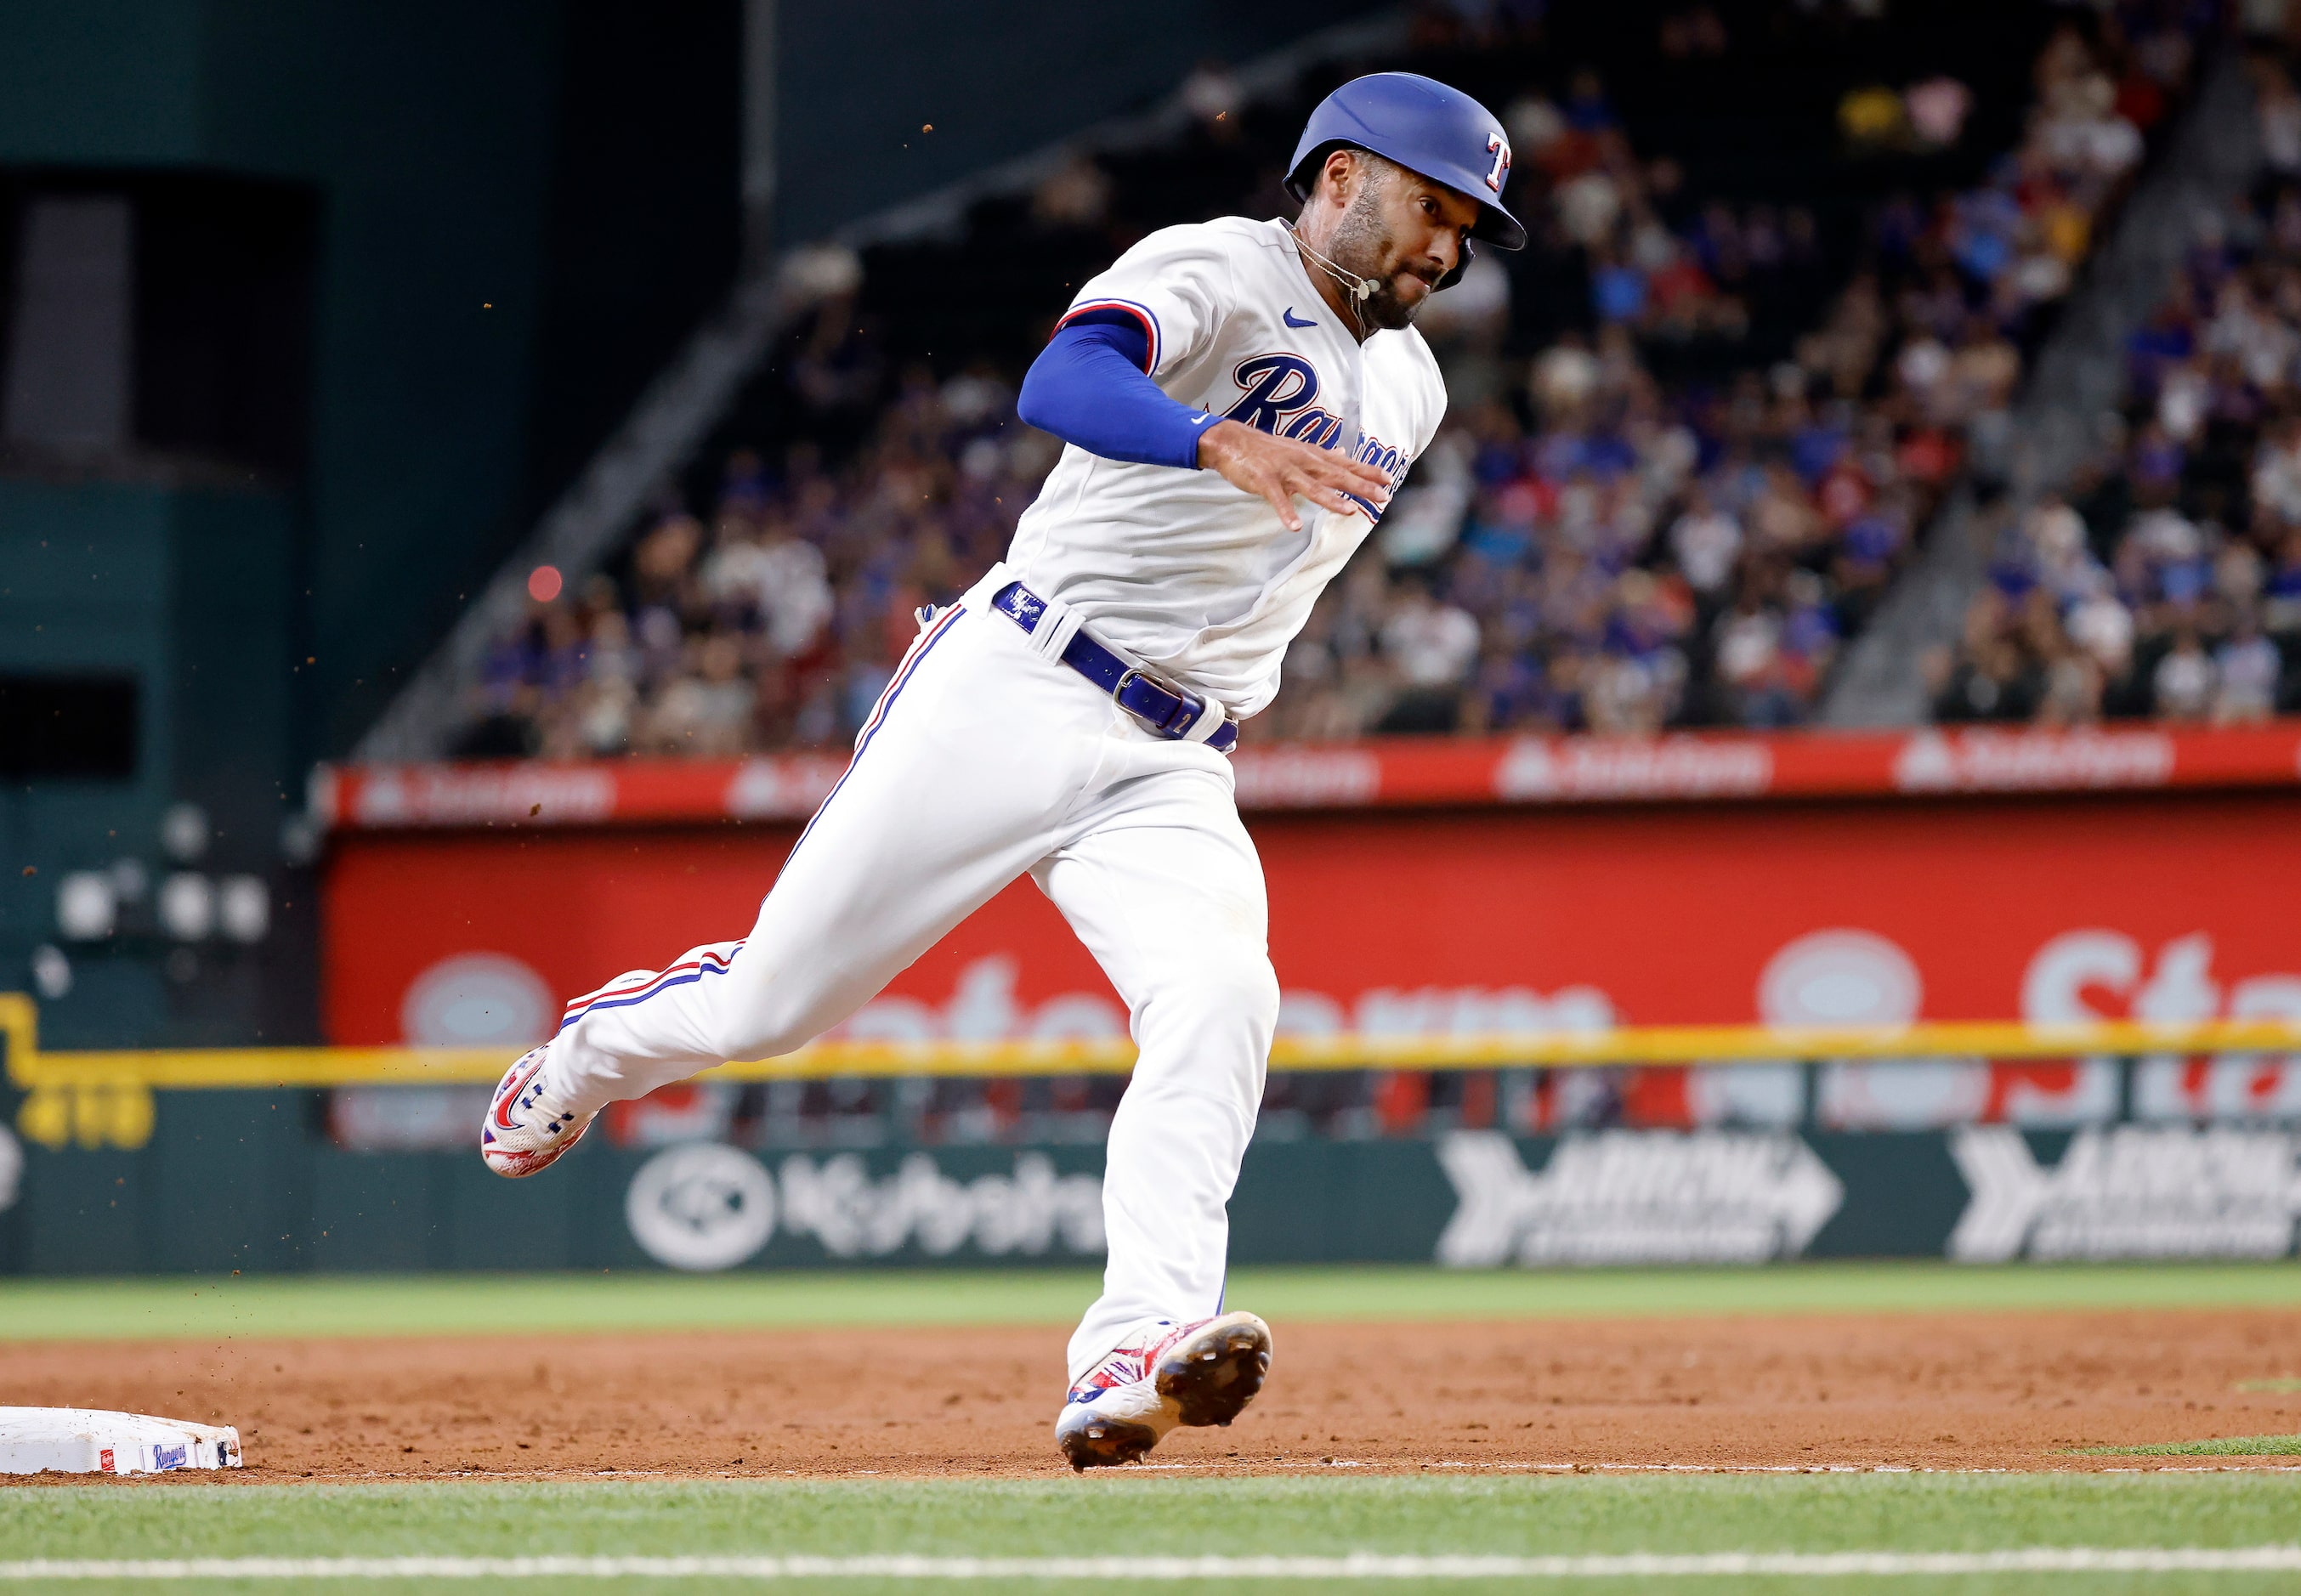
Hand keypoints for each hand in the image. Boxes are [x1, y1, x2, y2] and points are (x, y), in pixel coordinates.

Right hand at [1197, 419, 1392, 531]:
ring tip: (1349, 512)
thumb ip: (1323, 455)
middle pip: (1337, 475)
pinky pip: (1277, 499)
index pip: (1345, 464)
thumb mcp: (1299, 449)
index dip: (1367, 472)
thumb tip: (1344, 453)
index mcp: (1312, 456)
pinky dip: (1286, 512)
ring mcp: (1285, 471)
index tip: (1389, 480)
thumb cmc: (1267, 448)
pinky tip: (1294, 527)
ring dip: (1331, 499)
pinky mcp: (1265, 481)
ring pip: (1312, 487)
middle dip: (1360, 486)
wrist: (1232, 441)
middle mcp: (1303, 461)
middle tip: (1383, 497)